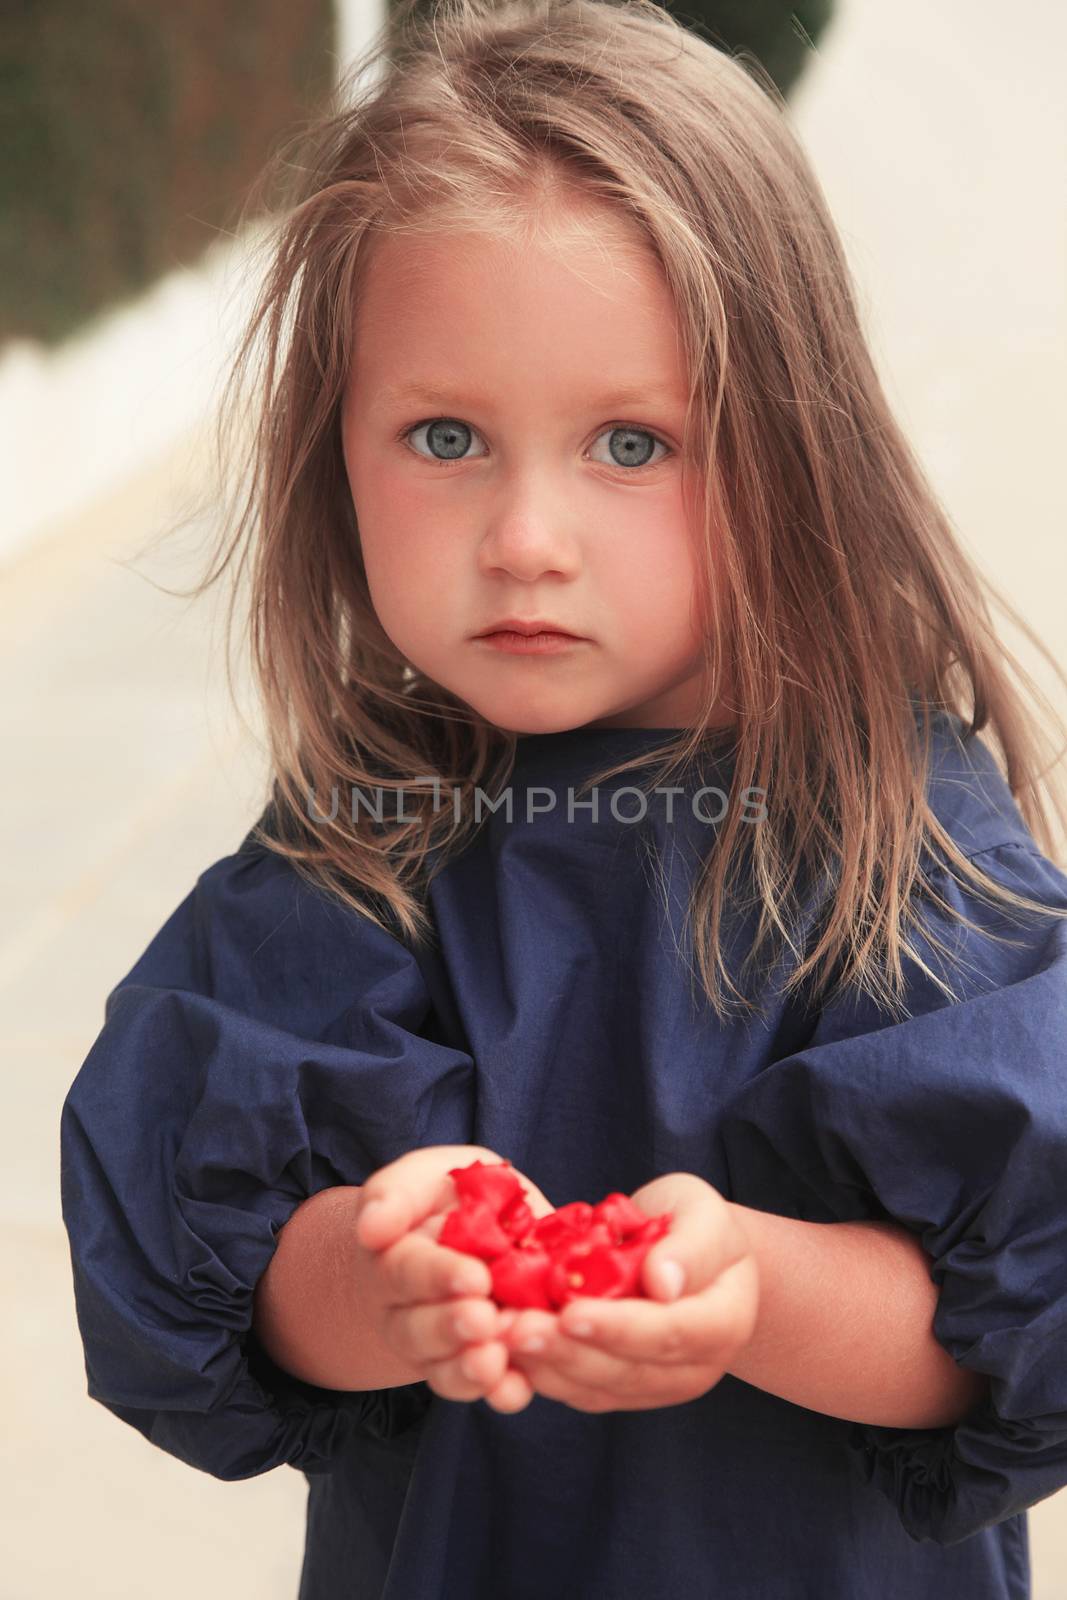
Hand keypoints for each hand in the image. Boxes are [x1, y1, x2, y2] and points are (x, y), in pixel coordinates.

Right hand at [354, 1145, 552, 1412]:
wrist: (482, 1227)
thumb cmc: (447, 1197)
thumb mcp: (425, 1177)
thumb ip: (395, 1193)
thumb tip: (371, 1227)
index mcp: (392, 1261)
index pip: (407, 1271)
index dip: (437, 1277)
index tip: (473, 1277)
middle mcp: (409, 1313)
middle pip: (418, 1330)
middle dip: (450, 1328)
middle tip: (483, 1320)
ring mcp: (444, 1347)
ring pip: (443, 1370)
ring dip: (468, 1370)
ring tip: (494, 1362)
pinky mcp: (483, 1364)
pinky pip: (484, 1389)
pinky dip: (500, 1393)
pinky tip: (516, 1388)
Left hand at [500, 1173, 758, 1413]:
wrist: (686, 1253)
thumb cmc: (693, 1223)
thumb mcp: (701, 1213)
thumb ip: (689, 1246)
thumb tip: (662, 1283)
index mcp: (725, 1322)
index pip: (671, 1333)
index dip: (619, 1327)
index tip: (570, 1313)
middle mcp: (696, 1369)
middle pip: (628, 1371)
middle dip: (567, 1351)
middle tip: (514, 1328)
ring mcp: (658, 1386)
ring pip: (599, 1389)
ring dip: (546, 1365)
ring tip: (499, 1335)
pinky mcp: (623, 1390)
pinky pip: (581, 1390)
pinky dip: (542, 1371)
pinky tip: (505, 1346)